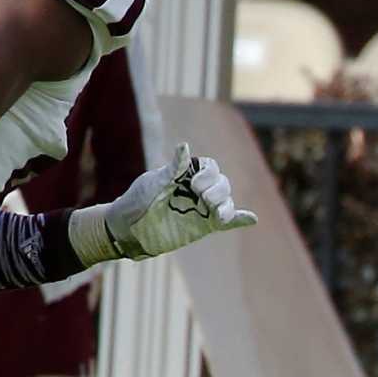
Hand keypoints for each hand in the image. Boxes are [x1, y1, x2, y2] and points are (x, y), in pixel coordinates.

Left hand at [67, 142, 256, 265]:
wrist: (126, 230)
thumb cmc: (137, 201)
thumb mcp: (153, 184)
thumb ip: (173, 169)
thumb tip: (184, 146)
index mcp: (186, 175)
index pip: (210, 167)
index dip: (208, 174)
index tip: (194, 185)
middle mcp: (196, 190)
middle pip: (222, 184)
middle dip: (217, 190)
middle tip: (203, 200)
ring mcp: (202, 208)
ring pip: (225, 202)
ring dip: (227, 206)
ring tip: (218, 215)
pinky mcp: (204, 226)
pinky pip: (227, 221)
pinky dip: (239, 219)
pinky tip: (251, 219)